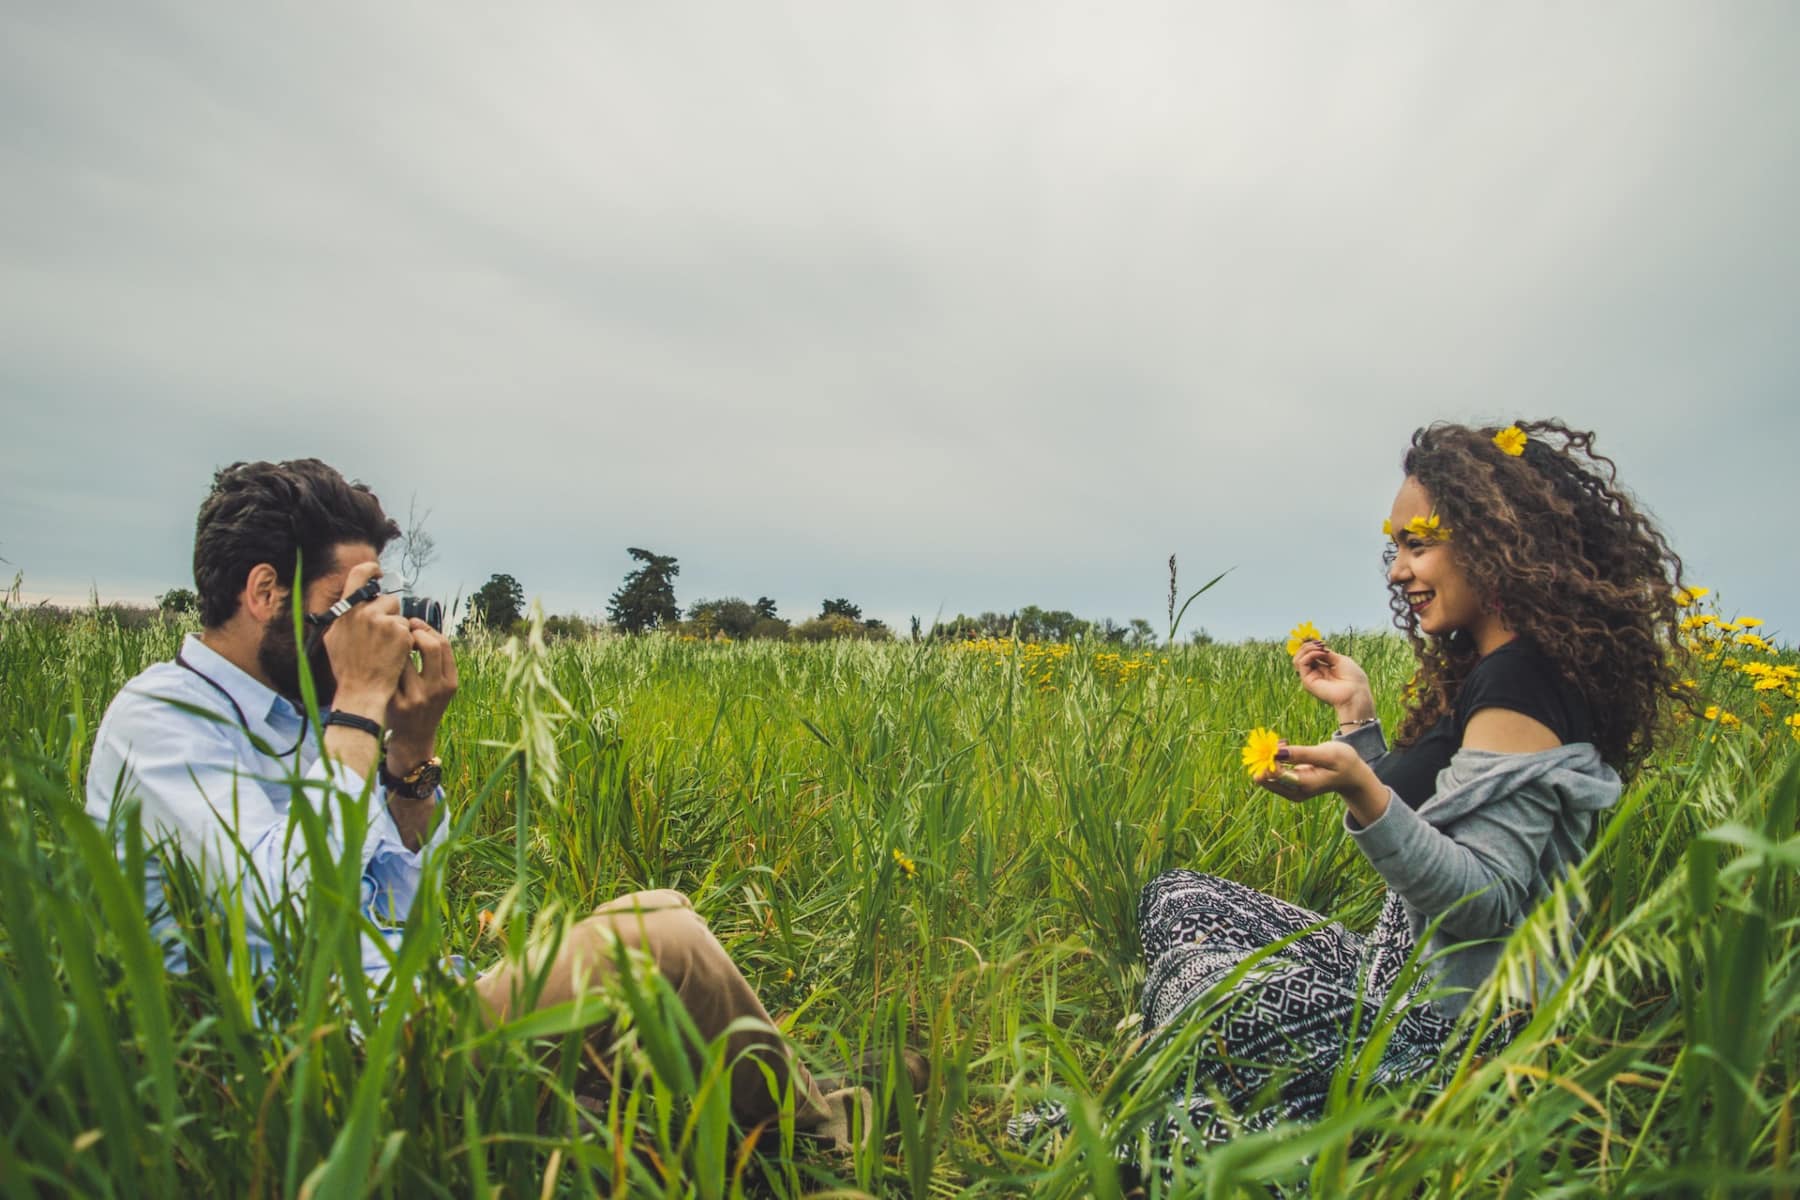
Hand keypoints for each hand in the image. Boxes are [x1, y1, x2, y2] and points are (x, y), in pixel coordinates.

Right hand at [321, 561, 411, 717]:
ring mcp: (385, 622)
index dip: (371, 569)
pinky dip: (406, 641)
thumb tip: (351, 601)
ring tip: (386, 649)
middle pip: (388, 600)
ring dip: (399, 629)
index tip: (378, 572)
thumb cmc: (347, 668)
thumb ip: (344, 616)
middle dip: (390, 615)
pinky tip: (394, 654)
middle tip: (382, 636)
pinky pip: (409, 630)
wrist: (362, 690)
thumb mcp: (334, 638)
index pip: (359, 574)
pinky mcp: (402, 633)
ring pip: (401, 616)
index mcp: (346, 611)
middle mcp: (365, 612)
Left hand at [385, 619, 457, 771]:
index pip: (444, 645)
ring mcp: (416, 697)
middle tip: (403, 630)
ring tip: (391, 645)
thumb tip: (420, 626)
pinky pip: (390, 673)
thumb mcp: (440, 687)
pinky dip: (385, 663)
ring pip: (406, 657)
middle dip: (416, 632)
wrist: (413, 739)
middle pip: (431, 646)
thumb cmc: (424, 705)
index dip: (428, 629)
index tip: (415, 625)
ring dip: (397, 647)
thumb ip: (436, 662)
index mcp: (450, 683)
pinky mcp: (396, 703)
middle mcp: (436, 689)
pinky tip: (381, 660)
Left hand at [1255, 740, 1388, 825]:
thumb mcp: (1326, 754)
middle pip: (1264, 778)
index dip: (1270, 756)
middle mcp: (1294, 792)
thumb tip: (1277, 752)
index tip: (1281, 742)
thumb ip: (1302, 754)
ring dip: (1270, 757)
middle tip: (1282, 741)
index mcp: (1303, 785)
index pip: (1272, 774)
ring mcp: (1290, 791)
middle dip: (1267, 757)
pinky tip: (1286, 748)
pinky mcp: (1289, 787)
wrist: (1352, 776)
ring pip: (1265, 776)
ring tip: (1285, 743)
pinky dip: (1274, 760)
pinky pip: (1272, 774)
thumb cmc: (1343, 761)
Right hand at [1292, 640, 1374, 723]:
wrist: (1356, 692)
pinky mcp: (1307, 682)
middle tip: (1320, 644)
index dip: (1312, 646)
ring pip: (1297, 659)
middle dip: (1308, 646)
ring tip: (1320, 648)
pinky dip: (1310, 654)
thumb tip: (1316, 647)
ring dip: (1307, 649)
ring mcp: (1310, 678)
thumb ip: (1326, 654)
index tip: (1322, 642)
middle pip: (1301, 656)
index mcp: (1323, 669)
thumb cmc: (1353, 678)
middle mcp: (1315, 674)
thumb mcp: (1340, 660)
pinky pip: (1301, 663)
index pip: (1309, 655)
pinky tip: (1321, 653)